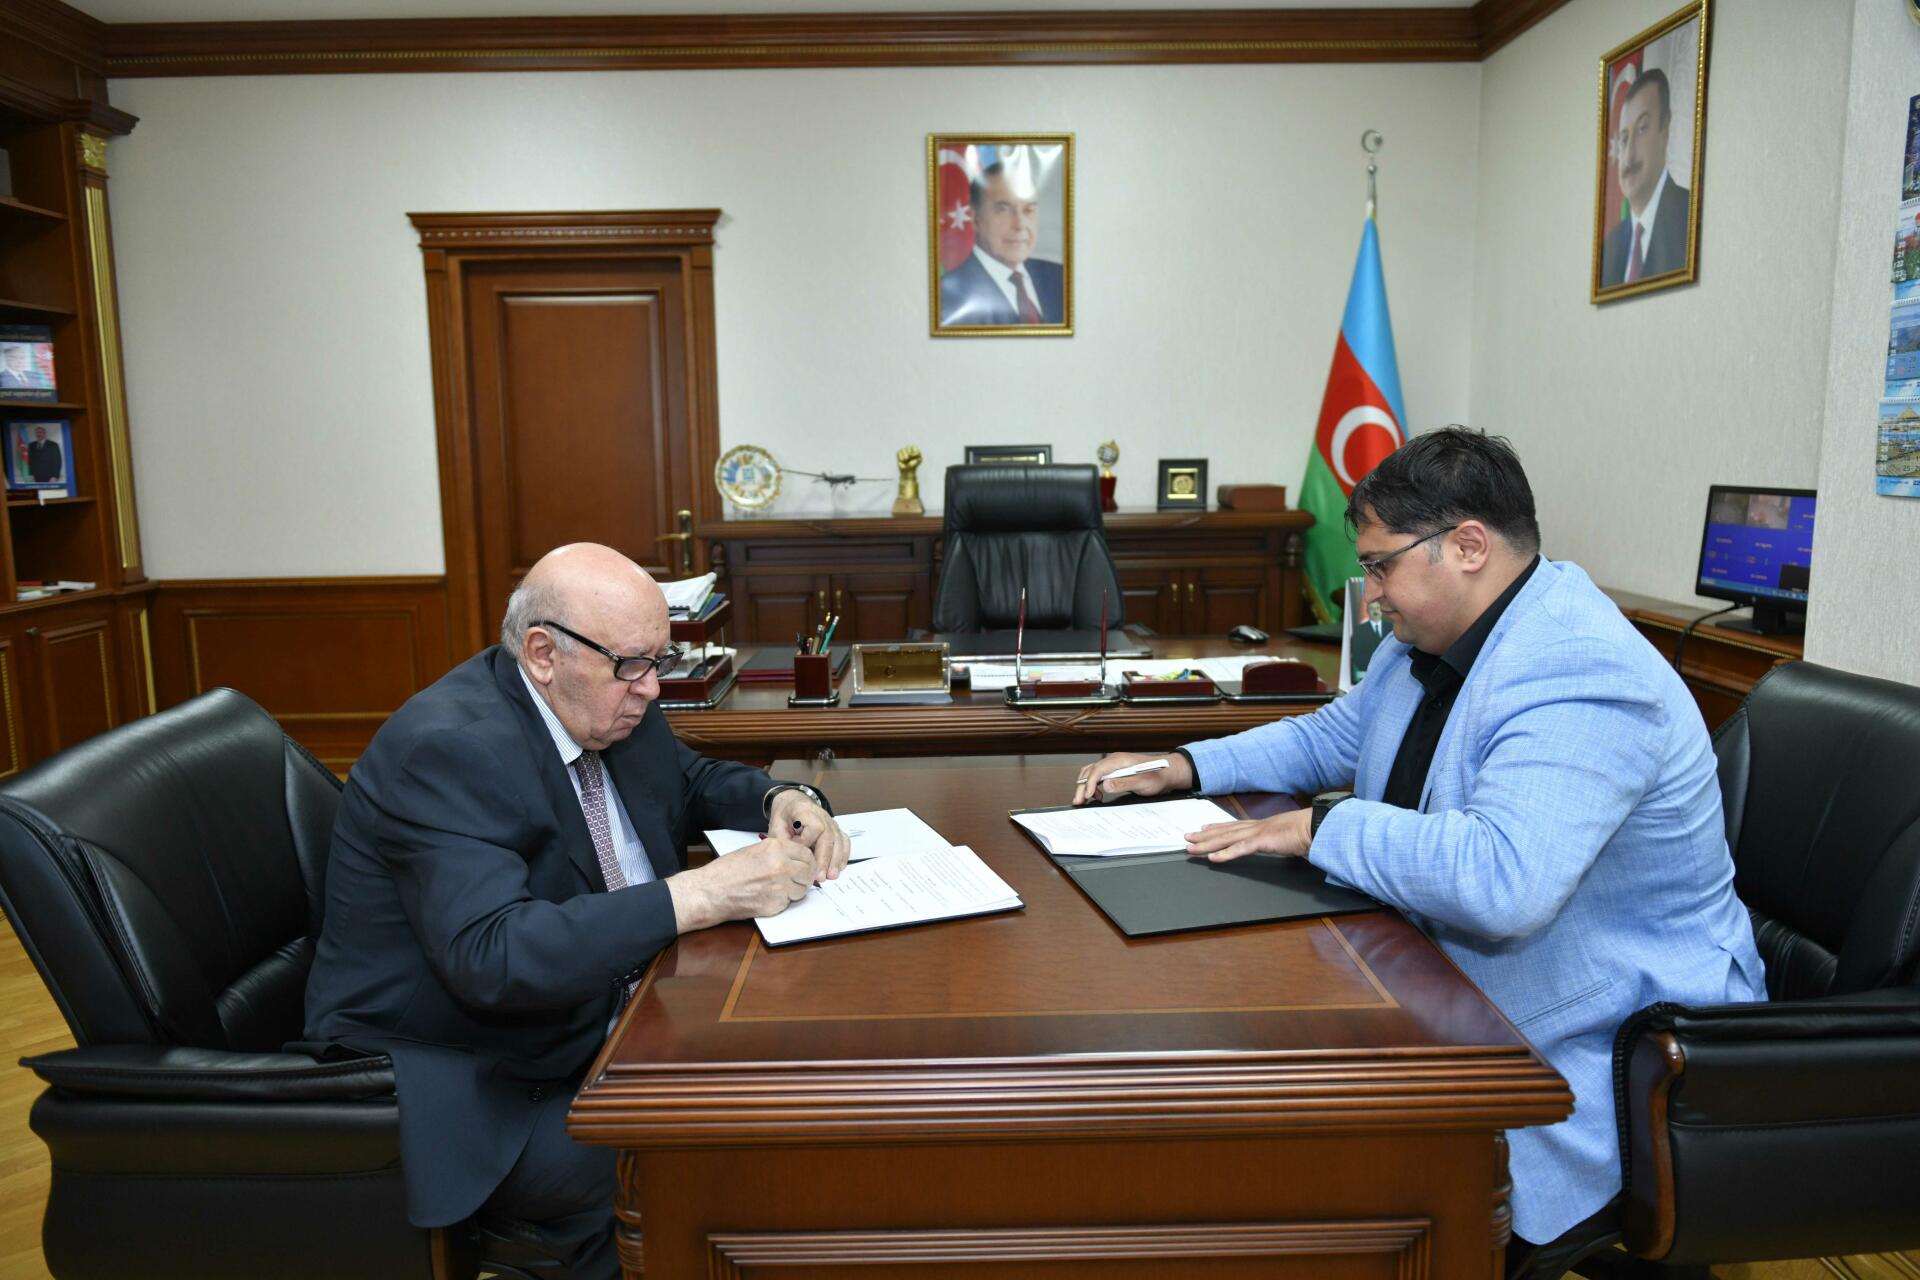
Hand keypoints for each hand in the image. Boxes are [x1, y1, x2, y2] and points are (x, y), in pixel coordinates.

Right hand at [667, 836, 813, 931]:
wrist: (710, 892)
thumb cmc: (726, 871)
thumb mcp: (753, 850)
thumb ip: (777, 853)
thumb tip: (795, 859)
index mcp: (775, 848)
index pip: (806, 854)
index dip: (807, 862)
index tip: (805, 867)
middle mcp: (781, 865)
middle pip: (808, 872)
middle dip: (804, 877)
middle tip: (795, 880)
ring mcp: (780, 886)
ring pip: (801, 890)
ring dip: (794, 891)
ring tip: (776, 889)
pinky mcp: (776, 904)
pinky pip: (788, 903)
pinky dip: (781, 902)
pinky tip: (766, 898)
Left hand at [769, 789, 849, 881]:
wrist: (792, 804)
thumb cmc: (785, 816)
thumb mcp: (776, 825)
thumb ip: (783, 841)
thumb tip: (793, 858)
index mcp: (805, 810)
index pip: (815, 827)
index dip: (808, 842)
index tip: (798, 853)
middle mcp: (822, 815)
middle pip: (829, 837)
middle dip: (825, 859)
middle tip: (820, 876)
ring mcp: (831, 823)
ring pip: (839, 841)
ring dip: (836, 860)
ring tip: (831, 876)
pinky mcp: (835, 830)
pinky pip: (844, 842)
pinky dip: (843, 856)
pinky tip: (838, 868)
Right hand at [1071, 752, 1193, 805]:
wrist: (1167, 773)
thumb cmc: (1157, 776)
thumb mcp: (1142, 782)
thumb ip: (1124, 783)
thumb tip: (1106, 785)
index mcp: (1120, 760)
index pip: (1098, 770)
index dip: (1090, 783)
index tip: (1087, 796)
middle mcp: (1115, 760)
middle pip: (1091, 771)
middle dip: (1082, 786)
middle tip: (1078, 800)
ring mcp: (1114, 765)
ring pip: (1092, 773)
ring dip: (1085, 786)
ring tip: (1082, 799)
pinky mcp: (1116, 771)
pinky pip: (1099, 776)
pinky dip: (1093, 786)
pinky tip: (1096, 796)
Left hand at [1182, 808, 1311, 862]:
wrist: (1315, 827)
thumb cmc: (1305, 832)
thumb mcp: (1285, 836)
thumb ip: (1276, 840)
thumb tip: (1276, 843)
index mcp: (1260, 826)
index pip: (1234, 826)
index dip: (1217, 826)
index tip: (1203, 827)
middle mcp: (1255, 827)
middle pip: (1224, 832)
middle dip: (1204, 835)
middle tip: (1187, 837)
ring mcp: (1256, 834)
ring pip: (1226, 840)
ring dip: (1207, 844)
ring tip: (1191, 847)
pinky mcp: (1262, 842)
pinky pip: (1239, 850)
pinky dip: (1225, 854)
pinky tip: (1212, 858)